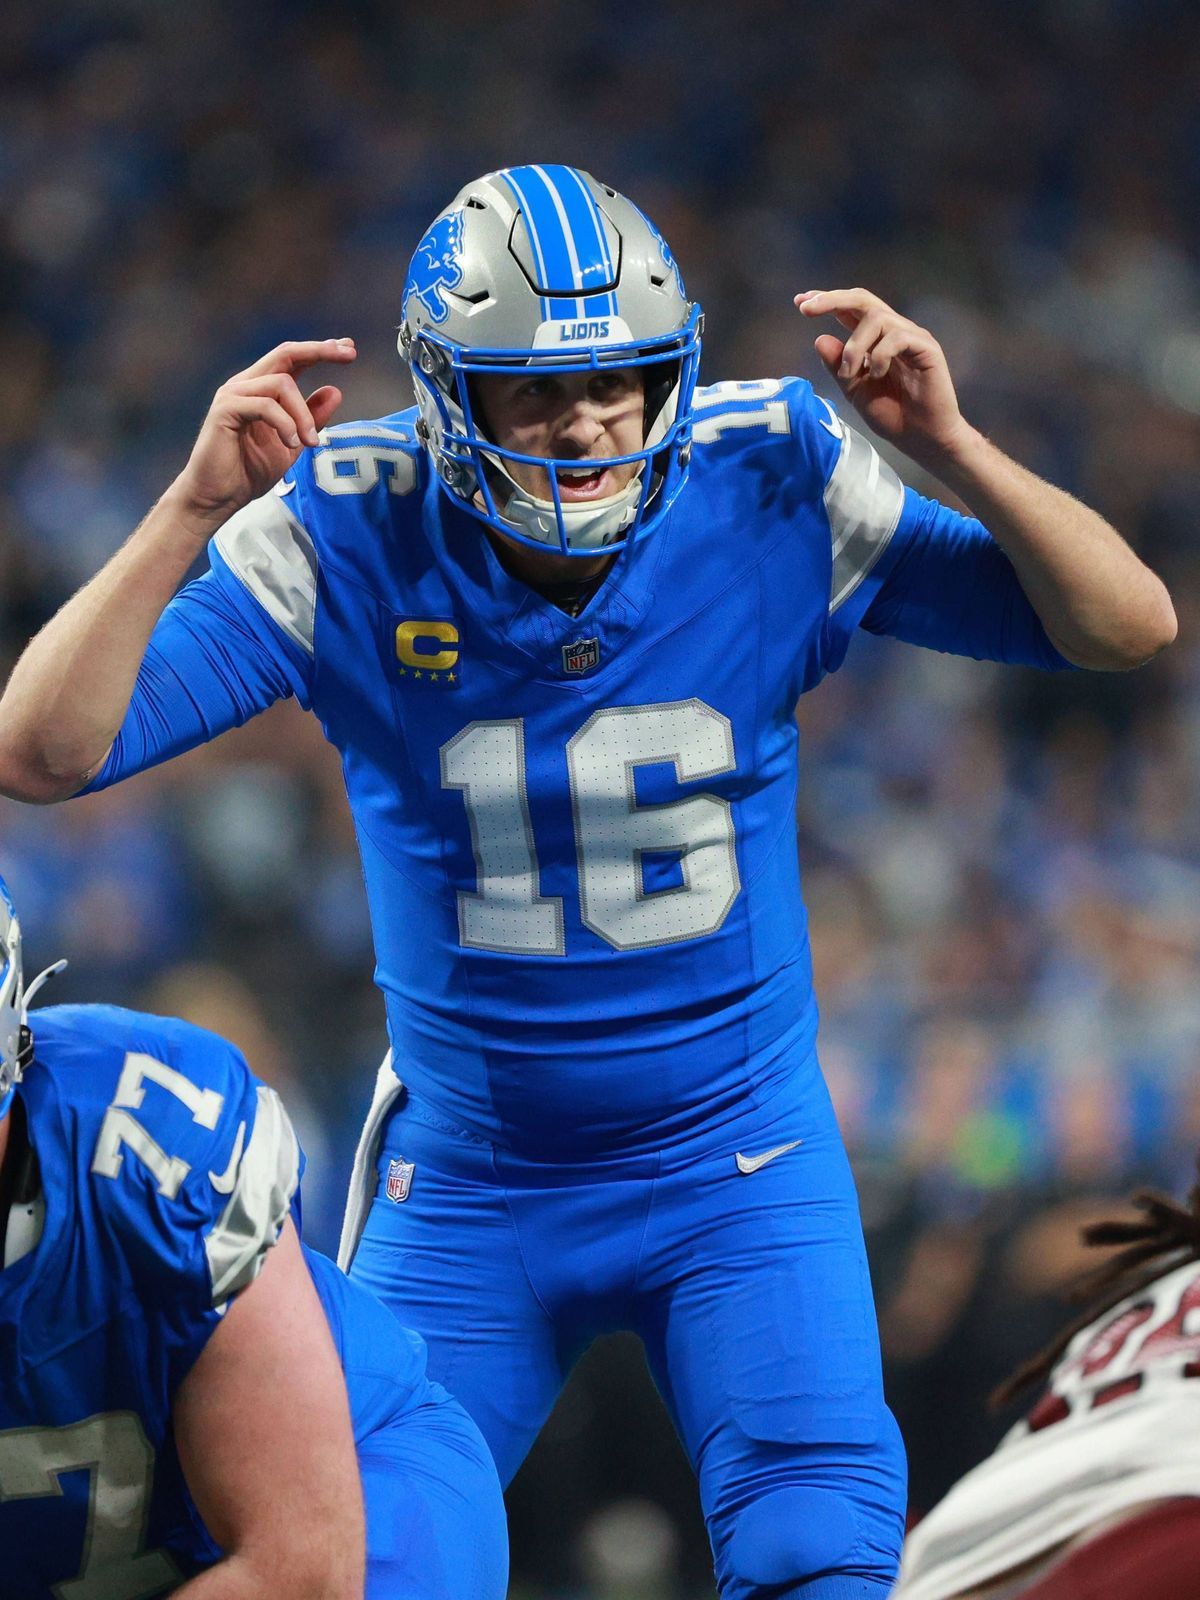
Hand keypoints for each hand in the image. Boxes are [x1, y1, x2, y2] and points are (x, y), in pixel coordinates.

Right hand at [173, 339, 357, 523]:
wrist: (218, 497)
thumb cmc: (248, 471)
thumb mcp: (293, 443)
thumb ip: (311, 418)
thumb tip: (335, 391)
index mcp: (260, 389)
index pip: (292, 358)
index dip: (320, 350)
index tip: (349, 349)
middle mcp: (246, 385)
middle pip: (285, 353)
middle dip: (319, 351)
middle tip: (348, 355)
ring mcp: (233, 395)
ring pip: (281, 384)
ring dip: (303, 414)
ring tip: (310, 442)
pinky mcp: (225, 410)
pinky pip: (265, 405)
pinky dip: (285, 424)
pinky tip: (291, 443)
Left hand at [796, 290, 977, 471]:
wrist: (920, 438)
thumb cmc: (892, 415)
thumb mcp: (854, 390)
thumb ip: (837, 366)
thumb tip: (819, 339)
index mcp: (874, 339)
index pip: (850, 310)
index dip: (826, 301)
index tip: (800, 302)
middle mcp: (893, 331)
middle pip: (863, 300)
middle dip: (832, 300)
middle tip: (807, 309)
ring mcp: (911, 337)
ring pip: (877, 318)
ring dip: (854, 345)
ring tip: (849, 373)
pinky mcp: (927, 348)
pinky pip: (898, 336)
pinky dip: (880, 355)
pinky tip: (877, 375)